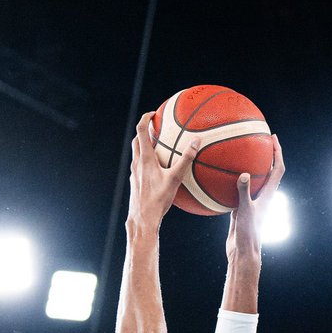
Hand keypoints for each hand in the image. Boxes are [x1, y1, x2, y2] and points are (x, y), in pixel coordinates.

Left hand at [127, 112, 199, 231]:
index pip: (141, 130)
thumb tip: (196, 142)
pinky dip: (147, 161)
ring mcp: (134, 174)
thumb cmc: (158, 200)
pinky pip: (140, 166)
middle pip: (137, 140)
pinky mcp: (135, 183)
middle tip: (156, 127)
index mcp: (144, 159)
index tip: (154, 113)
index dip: (146, 118)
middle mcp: (136, 163)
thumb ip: (186, 160)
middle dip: (144, 130)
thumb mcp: (175, 179)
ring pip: (136, 153)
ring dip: (144, 145)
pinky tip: (157, 170)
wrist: (142, 219)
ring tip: (157, 146)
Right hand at [225, 134, 285, 259]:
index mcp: (268, 195)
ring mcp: (252, 203)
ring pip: (254, 181)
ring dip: (251, 167)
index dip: (278, 153)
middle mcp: (262, 197)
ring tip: (242, 153)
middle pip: (268, 171)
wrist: (243, 252)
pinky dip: (234, 181)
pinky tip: (222, 175)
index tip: (273, 138)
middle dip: (266, 155)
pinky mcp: (241, 209)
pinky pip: (239, 190)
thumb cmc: (248, 234)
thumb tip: (244, 174)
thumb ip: (244, 192)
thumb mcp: (245, 211)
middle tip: (260, 139)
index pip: (277, 169)